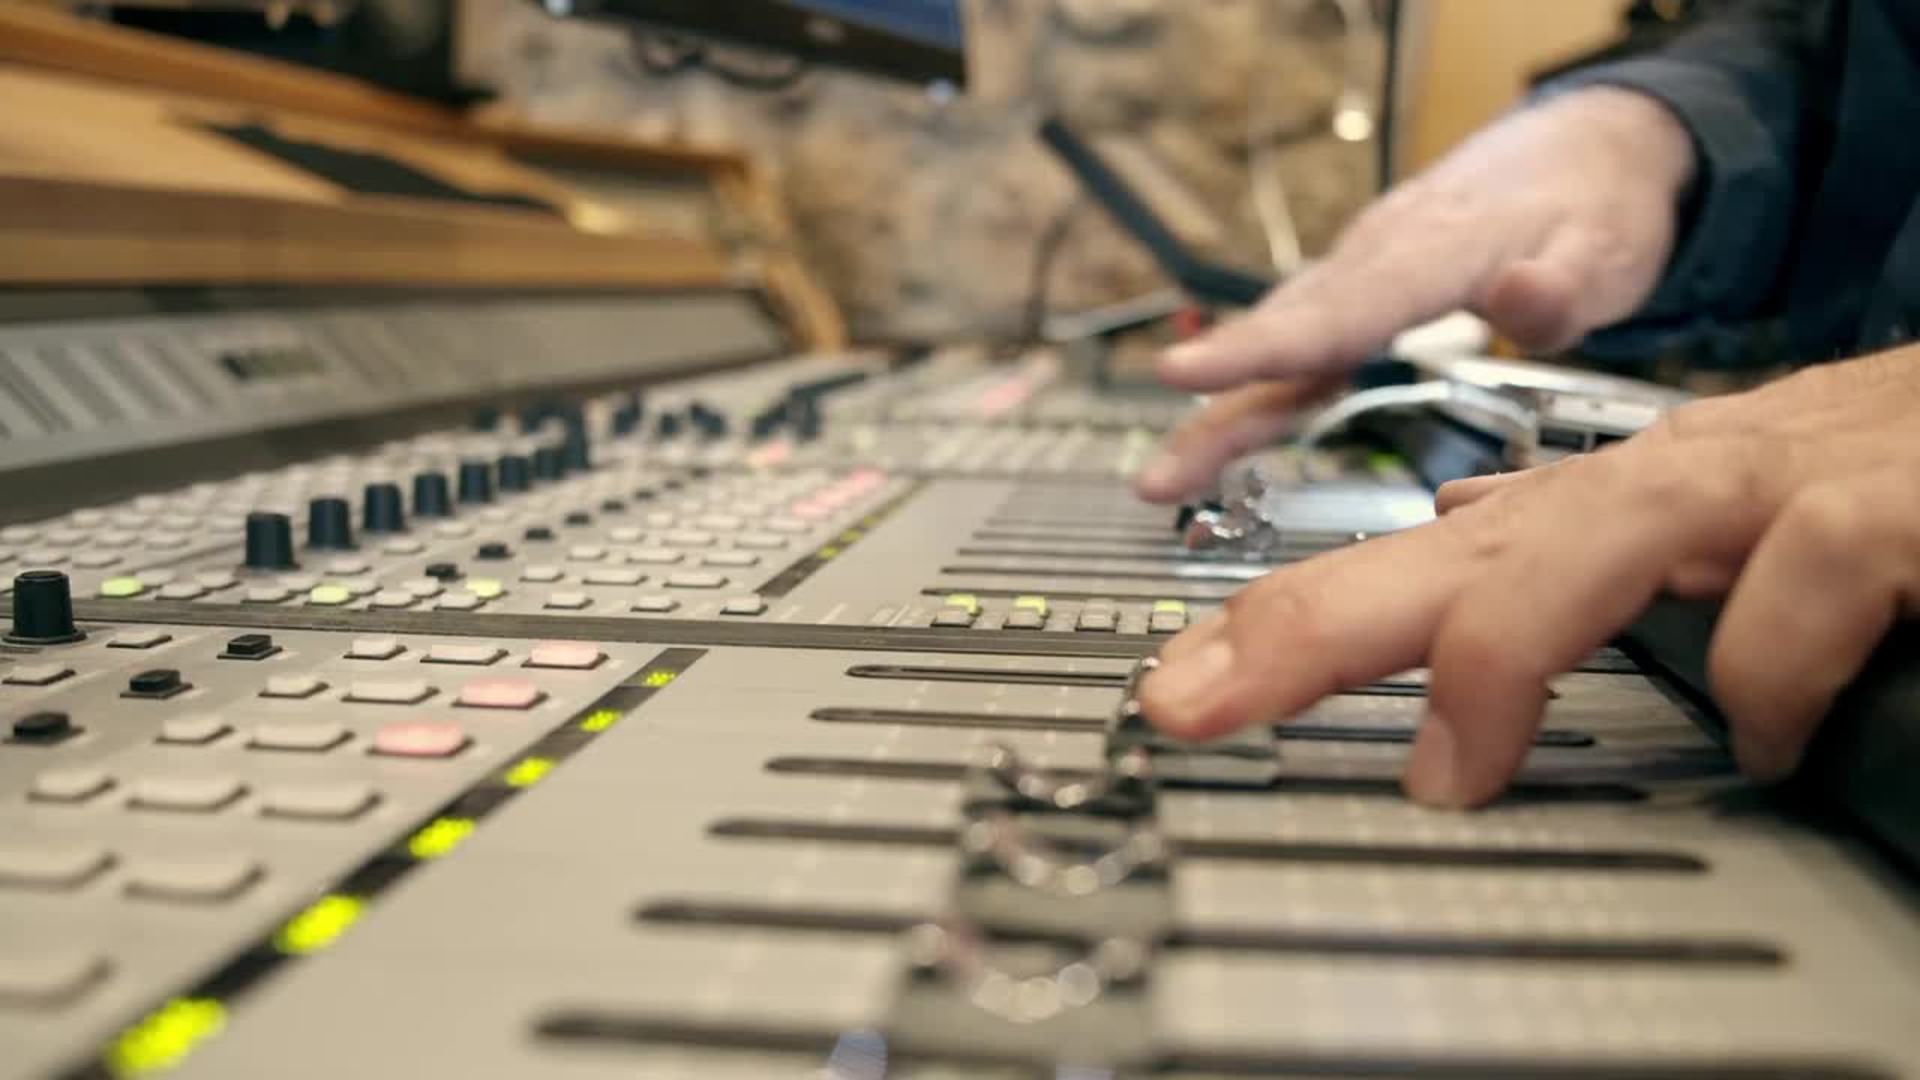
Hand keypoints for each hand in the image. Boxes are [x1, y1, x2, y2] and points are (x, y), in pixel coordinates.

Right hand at [1134, 86, 1697, 502]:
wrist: (1578, 154)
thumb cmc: (1590, 205)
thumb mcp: (1609, 246)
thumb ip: (1565, 282)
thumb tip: (1521, 299)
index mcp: (1429, 251)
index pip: (1335, 311)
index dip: (1258, 349)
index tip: (1186, 373)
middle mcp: (1375, 262)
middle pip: (1283, 337)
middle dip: (1213, 405)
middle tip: (1156, 476)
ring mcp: (1359, 280)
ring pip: (1278, 348)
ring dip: (1218, 412)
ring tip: (1162, 480)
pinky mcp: (1358, 300)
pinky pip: (1293, 350)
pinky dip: (1246, 393)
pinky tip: (1213, 444)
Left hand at [1138, 348, 1919, 806]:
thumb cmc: (1854, 469)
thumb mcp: (1690, 512)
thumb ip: (1571, 533)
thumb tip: (1461, 531)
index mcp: (1598, 505)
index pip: (1406, 564)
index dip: (1282, 624)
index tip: (1182, 694)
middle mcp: (1653, 487)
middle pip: (1443, 554)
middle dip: (1304, 627)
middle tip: (1194, 705)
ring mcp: (1757, 488)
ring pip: (1588, 542)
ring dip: (1501, 654)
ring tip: (1448, 772)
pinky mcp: (1873, 505)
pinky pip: (1796, 584)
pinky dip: (1769, 668)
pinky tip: (1765, 738)